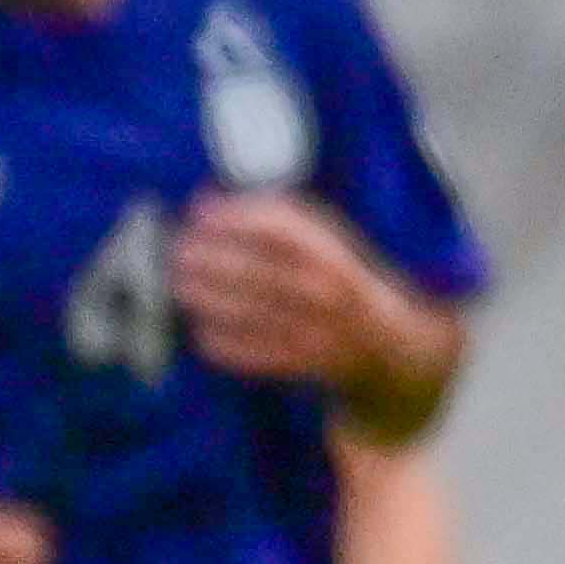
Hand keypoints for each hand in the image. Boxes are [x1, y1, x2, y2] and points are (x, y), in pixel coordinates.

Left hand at [174, 195, 428, 401]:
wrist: (386, 344)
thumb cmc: (342, 278)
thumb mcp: (323, 238)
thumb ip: (270, 215)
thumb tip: (204, 201)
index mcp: (334, 253)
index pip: (277, 229)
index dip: (232, 220)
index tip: (199, 216)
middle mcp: (326, 290)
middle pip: (255, 271)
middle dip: (208, 260)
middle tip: (178, 253)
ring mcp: (315, 329)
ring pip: (248, 312)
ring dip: (206, 298)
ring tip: (181, 286)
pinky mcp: (301, 363)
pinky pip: (251, 353)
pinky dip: (220, 340)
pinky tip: (200, 327)